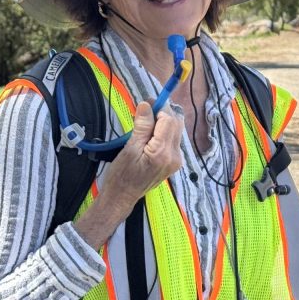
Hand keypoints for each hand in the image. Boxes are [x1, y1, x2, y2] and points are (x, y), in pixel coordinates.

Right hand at [72, 101, 181, 249]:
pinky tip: (150, 135)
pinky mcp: (174, 162)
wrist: (122, 197)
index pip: (169, 119)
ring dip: (164, 122)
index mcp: (162, 152)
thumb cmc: (121, 175)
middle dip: (163, 113)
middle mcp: (175, 156)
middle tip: (145, 111)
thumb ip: (142, 126)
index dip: (159, 107)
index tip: (146, 103)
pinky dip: (164, 132)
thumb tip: (147, 105)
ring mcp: (176, 160)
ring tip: (146, 123)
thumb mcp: (129, 148)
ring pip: (176, 130)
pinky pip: (173, 140)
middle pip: (177, 123)